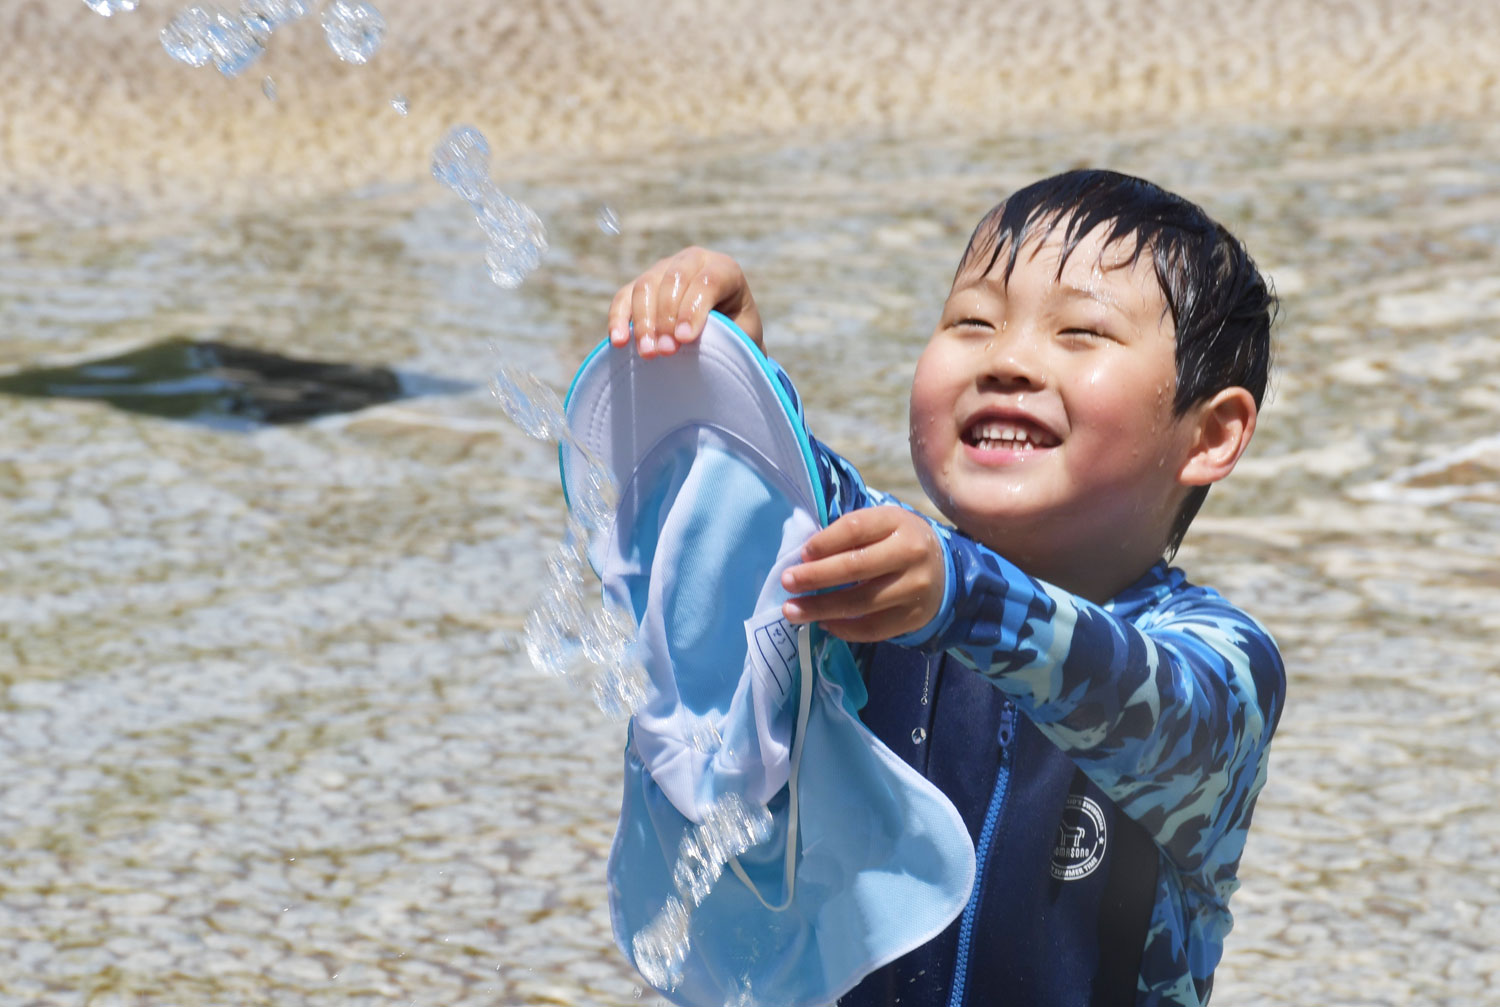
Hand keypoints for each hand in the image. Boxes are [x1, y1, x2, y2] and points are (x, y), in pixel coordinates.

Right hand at [607, 246, 762, 358]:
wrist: (724, 336)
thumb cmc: (737, 337)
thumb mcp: (741, 334)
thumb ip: (722, 333)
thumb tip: (687, 341)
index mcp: (724, 269)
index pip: (707, 281)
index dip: (693, 309)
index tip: (685, 339)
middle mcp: (693, 261)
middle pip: (673, 279)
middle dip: (667, 317)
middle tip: (666, 351)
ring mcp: (664, 269)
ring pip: (645, 286)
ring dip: (643, 322)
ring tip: (648, 353)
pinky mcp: (641, 285)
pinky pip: (624, 297)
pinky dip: (619, 319)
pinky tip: (619, 342)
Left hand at [780, 506, 944, 642]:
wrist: (944, 569)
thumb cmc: (896, 542)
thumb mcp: (880, 525)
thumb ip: (849, 534)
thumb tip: (804, 557)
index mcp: (897, 521)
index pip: (855, 528)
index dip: (824, 542)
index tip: (801, 554)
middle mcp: (911, 553)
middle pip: (855, 567)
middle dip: (814, 577)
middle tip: (787, 583)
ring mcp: (916, 587)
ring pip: (861, 602)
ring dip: (821, 608)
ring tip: (793, 611)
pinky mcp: (915, 617)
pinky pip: (873, 628)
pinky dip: (844, 629)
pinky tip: (824, 623)